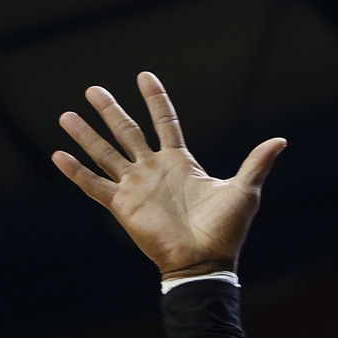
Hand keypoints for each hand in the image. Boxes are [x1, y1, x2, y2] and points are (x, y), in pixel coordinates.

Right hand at [52, 72, 286, 280]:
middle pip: (127, 131)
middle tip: (92, 89)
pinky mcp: (122, 206)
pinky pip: (94, 186)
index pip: (164, 121)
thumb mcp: (245, 191)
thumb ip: (256, 163)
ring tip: (66, 115)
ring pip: (105, 154)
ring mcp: (135, 187)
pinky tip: (57, 156)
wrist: (204, 262)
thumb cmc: (225, 231)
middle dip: (110, 110)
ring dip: (86, 135)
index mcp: (179, 162)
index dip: (155, 99)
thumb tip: (280, 141)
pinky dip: (76, 172)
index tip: (144, 75)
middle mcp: (153, 170)